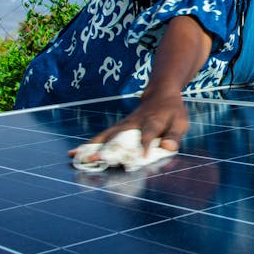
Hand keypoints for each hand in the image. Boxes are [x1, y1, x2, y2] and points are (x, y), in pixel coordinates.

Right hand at [72, 89, 189, 156]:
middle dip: (108, 148)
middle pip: (120, 136)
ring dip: (92, 147)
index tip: (140, 158)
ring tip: (76, 158)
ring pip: (106, 137)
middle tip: (95, 159)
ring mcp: (123, 125)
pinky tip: (74, 153)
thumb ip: (174, 136)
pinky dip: (88, 145)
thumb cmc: (172, 112)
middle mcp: (134, 123)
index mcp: (153, 122)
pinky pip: (101, 138)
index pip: (148, 134)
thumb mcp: (180, 123)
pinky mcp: (116, 128)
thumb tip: (168, 148)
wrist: (160, 94)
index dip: (145, 145)